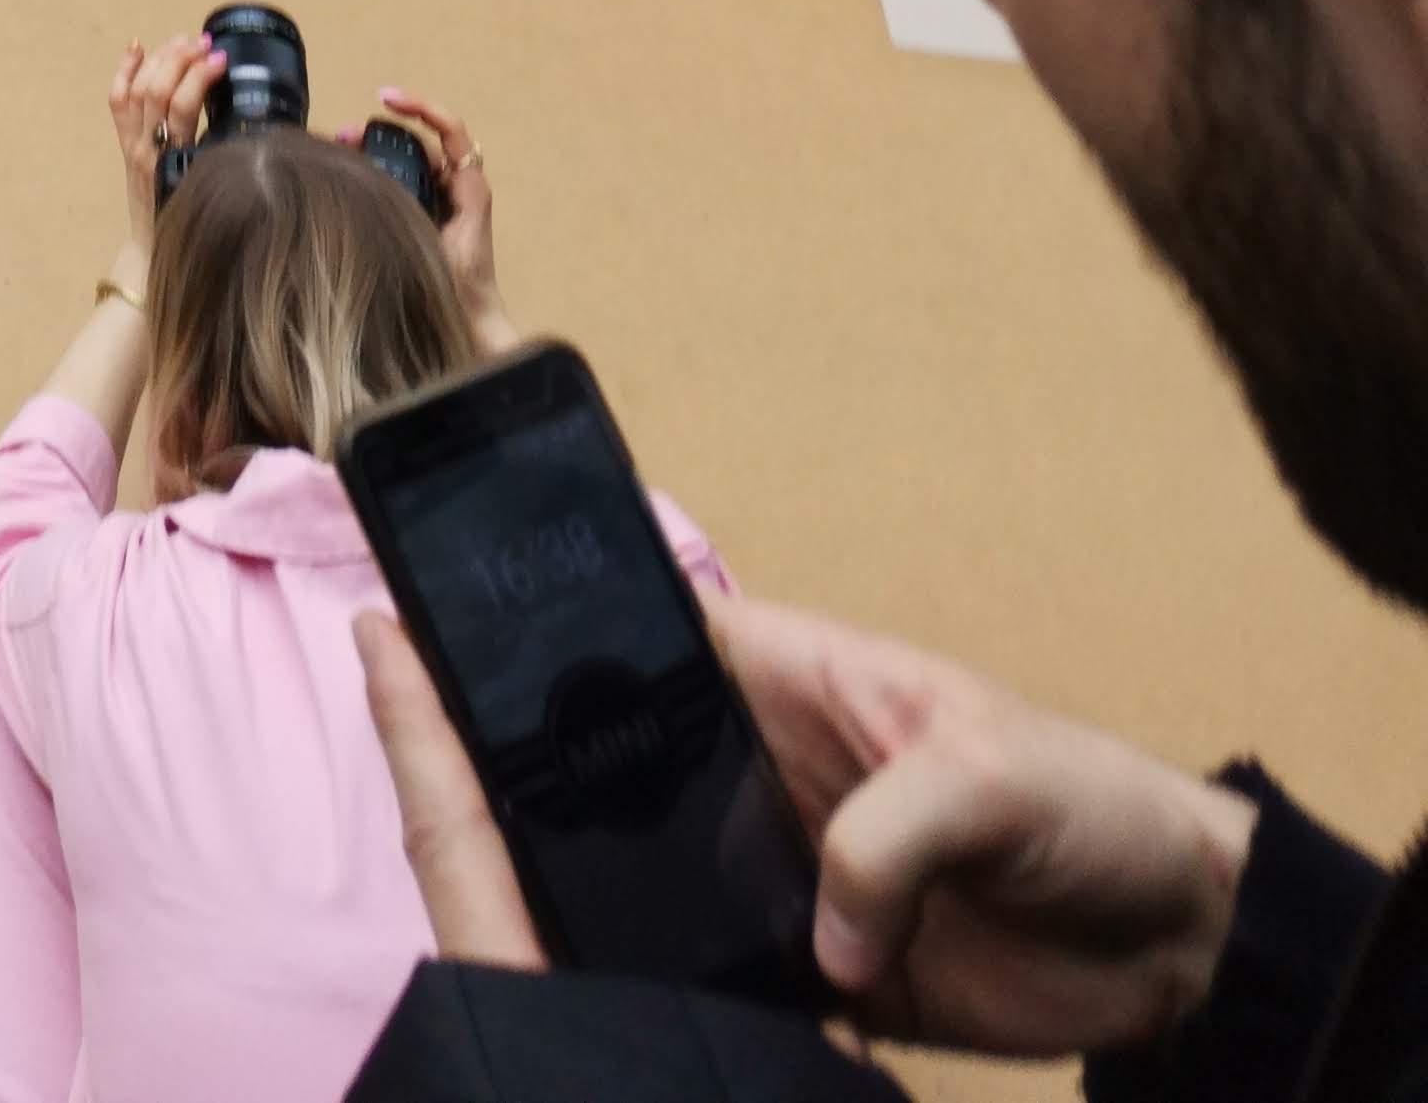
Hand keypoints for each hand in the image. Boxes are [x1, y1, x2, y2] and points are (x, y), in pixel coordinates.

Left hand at [110, 28, 221, 240]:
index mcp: (175, 161)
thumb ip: (228, 159)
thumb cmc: (192, 225)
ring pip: (137, 88)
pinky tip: (138, 47)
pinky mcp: (123, 142)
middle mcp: (148, 149)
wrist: (152, 252)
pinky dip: (125, 69)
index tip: (222, 59)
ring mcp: (132, 144)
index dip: (200, 77)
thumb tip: (258, 124)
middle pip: (156, 89)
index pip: (182, 106)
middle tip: (204, 44)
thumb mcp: (215, 191)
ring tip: (184, 41)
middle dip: (181, 58)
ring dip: (161, 57)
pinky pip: (117, 100)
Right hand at [358, 590, 1254, 1054]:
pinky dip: (712, 996)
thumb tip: (822, 934)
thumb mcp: (992, 775)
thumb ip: (891, 834)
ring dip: (644, 908)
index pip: (651, 636)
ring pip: (673, 879)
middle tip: (482, 832)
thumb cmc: (1093, 805)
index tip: (467, 665)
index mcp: (794, 677)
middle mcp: (769, 767)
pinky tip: (668, 1015)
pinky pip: (737, 974)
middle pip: (636, 770)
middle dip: (575, 799)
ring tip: (567, 937)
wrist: (1183, 943)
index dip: (565, 639)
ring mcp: (792, 869)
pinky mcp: (825, 965)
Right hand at [365, 87, 513, 349]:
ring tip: (339, 151)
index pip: (450, 130)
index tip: (385, 98)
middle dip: (381, 129)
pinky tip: (349, 176)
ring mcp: (440, 201)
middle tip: (343, 135)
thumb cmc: (462, 291)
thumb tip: (393, 177)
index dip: (421, 106)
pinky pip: (401, 181)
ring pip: (406, 160)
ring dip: (374, 150)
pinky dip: (376, 171)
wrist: (472, 327)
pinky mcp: (426, 214)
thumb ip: (427, 212)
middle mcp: (455, 188)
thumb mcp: (445, 248)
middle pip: (419, 141)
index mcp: (468, 188)